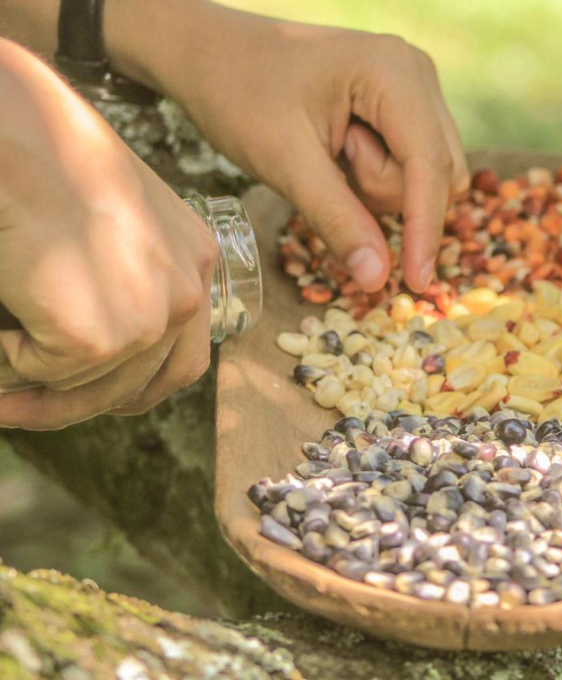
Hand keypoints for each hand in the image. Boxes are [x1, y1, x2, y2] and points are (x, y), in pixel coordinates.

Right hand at [0, 39, 217, 428]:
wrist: (16, 133)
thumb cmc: (48, 155)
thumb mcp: (107, 219)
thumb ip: (116, 275)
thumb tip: (88, 346)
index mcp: (194, 260)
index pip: (181, 356)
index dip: (134, 386)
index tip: (85, 394)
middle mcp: (188, 290)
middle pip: (143, 383)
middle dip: (77, 403)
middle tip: (21, 407)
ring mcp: (151, 317)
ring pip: (87, 386)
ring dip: (35, 388)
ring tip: (0, 377)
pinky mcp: (100, 336)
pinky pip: (41, 369)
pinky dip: (8, 359)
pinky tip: (0, 323)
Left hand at [105, 0, 468, 294]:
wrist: (210, 53)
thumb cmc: (238, 93)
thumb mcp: (284, 162)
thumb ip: (337, 219)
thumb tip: (378, 279)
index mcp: (393, 72)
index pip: (430, 165)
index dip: (426, 228)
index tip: (417, 284)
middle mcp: (416, 73)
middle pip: (435, 173)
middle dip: (380, 191)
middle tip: (326, 160)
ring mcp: (415, 87)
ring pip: (428, 175)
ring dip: (377, 188)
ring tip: (329, 153)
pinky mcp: (405, 105)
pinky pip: (414, 167)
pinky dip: (379, 179)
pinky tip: (341, 157)